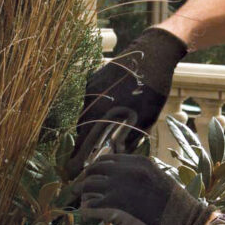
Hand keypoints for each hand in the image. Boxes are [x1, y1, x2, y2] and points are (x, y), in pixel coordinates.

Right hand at [66, 28, 186, 175]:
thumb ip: (130, 139)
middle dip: (84, 143)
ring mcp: (90, 88)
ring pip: (85, 114)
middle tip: (90, 153)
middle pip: (81, 129)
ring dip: (91, 125)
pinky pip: (89, 101)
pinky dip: (95, 109)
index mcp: (101, 112)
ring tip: (104, 130)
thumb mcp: (146, 119)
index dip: (76, 158)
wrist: (152, 53)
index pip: (82, 142)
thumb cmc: (152, 89)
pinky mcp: (93, 79)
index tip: (72, 171)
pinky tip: (110, 109)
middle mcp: (90, 101)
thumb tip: (117, 157)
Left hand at [78, 154, 211, 224]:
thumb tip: (123, 179)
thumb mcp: (160, 180)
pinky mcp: (114, 204)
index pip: (109, 159)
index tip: (93, 175)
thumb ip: (141, 176)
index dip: (98, 167)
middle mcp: (127, 170)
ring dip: (83, 193)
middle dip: (86, 178)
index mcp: (140, 162)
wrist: (184, 223)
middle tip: (80, 188)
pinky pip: (91, 205)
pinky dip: (87, 210)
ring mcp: (119, 186)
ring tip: (82, 201)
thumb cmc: (178, 206)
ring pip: (89, 185)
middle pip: (95, 169)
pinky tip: (86, 214)